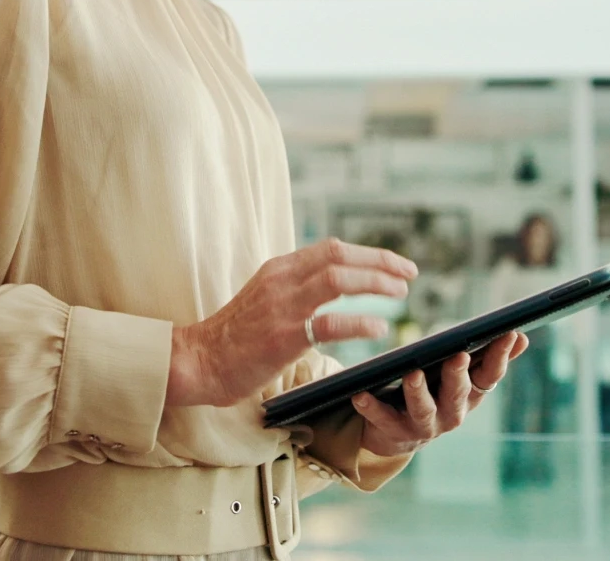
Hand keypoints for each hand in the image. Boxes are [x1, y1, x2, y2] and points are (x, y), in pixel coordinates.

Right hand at [166, 237, 417, 407]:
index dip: (369, 253)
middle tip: (409, 275)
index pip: (331, 248)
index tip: (396, 264)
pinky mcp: (282, 337)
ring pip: (338, 279)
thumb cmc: (236, 336)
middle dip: (380, 262)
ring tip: (401, 293)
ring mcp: (281, 306)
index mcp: (279, 268)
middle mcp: (282, 279)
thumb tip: (335, 285)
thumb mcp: (265, 298)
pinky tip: (379, 326)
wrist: (200, 360)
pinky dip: (358, 321)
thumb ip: (296, 288)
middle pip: (340, 255)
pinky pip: (327, 323)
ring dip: (375, 282)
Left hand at [351, 330, 529, 455]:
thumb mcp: (462, 376)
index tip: (509, 334)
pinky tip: (361, 394)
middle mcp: (452, 413)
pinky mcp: (395, 432)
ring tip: (412, 373)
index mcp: (469, 395)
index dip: (500, 357)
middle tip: (459, 355)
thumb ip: (487, 358)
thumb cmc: (434, 391)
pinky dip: (372, 407)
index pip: (489, 376)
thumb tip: (521, 336)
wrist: (399, 433)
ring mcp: (425, 426)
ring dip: (419, 392)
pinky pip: (383, 419)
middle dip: (459, 375)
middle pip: (459, 394)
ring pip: (424, 410)